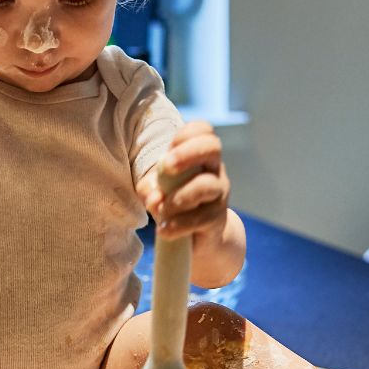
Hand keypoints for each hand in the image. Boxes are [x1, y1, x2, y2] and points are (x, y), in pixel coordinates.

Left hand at [138, 121, 229, 242]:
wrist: (200, 238)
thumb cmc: (176, 203)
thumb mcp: (158, 190)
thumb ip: (149, 187)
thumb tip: (153, 197)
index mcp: (200, 156)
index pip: (202, 130)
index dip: (185, 135)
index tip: (167, 153)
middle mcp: (214, 170)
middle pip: (212, 146)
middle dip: (187, 153)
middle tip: (167, 167)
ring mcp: (219, 194)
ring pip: (207, 185)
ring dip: (179, 196)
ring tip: (161, 209)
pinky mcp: (218, 219)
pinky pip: (202, 217)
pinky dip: (178, 224)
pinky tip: (164, 229)